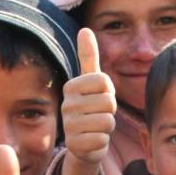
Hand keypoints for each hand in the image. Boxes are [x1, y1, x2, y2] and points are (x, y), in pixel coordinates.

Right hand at [62, 28, 115, 165]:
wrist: (84, 144)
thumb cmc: (91, 108)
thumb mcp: (91, 83)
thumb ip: (89, 57)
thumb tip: (85, 29)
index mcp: (71, 87)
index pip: (104, 82)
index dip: (109, 92)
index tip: (99, 97)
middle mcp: (66, 105)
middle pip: (108, 102)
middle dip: (110, 111)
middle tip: (99, 115)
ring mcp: (68, 126)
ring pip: (107, 121)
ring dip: (107, 127)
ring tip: (96, 127)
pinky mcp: (74, 145)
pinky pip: (102, 139)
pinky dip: (102, 141)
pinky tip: (93, 141)